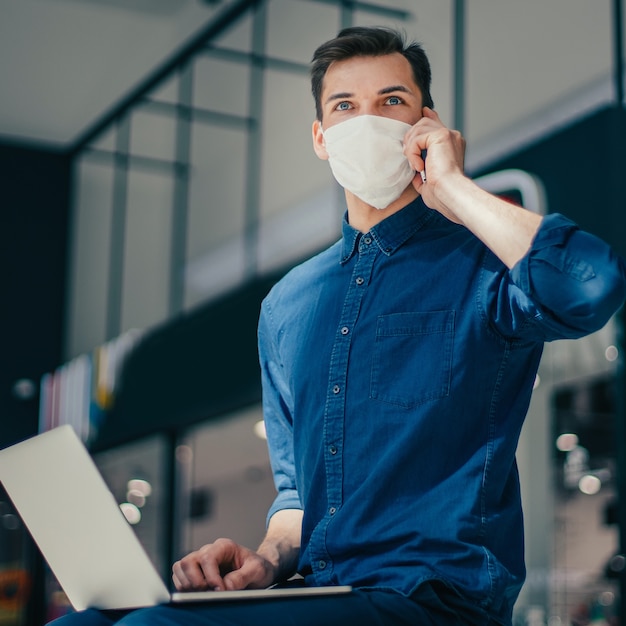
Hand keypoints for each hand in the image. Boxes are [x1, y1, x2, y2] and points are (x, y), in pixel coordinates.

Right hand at [172, 537, 277, 591]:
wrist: (259, 569)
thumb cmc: (258, 567)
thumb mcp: (258, 570)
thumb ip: (243, 576)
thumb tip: (225, 586)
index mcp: (224, 547)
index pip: (207, 558)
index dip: (210, 576)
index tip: (219, 590)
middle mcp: (209, 551)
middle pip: (188, 561)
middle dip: (195, 581)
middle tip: (209, 591)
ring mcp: (200, 561)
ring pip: (180, 568)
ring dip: (188, 584)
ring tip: (204, 593)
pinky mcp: (195, 572)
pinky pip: (179, 577)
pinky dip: (184, 587)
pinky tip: (199, 594)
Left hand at [402, 107, 466, 223]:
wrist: (450, 193)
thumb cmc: (442, 193)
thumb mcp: (428, 180)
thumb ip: (423, 171)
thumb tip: (416, 172)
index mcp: (451, 145)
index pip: (438, 124)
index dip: (429, 117)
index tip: (423, 111)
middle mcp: (452, 136)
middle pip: (423, 122)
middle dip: (410, 138)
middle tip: (409, 158)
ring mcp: (448, 134)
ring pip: (419, 127)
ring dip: (411, 147)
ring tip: (415, 165)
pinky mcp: (441, 136)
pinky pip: (417, 138)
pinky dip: (413, 153)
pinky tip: (419, 166)